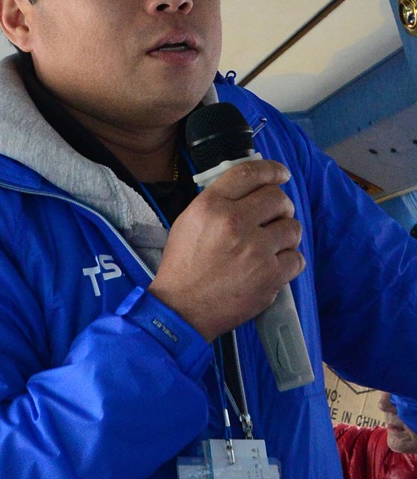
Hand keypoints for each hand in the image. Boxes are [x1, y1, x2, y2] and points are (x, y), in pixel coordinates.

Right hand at [148, 159, 303, 341]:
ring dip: (286, 233)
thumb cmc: (184, 264)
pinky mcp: (270, 276)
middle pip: (277, 198)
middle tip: (275, 215)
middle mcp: (235, 222)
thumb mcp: (189, 220)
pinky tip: (274, 264)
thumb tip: (249, 189)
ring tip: (273, 243)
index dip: (271, 169)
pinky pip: (297, 258)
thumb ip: (218, 200)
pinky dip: (289, 260)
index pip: (249, 173)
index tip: (281, 174)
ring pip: (292, 227)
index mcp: (212, 205)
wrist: (182, 308)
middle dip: (281, 205)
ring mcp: (256, 251)